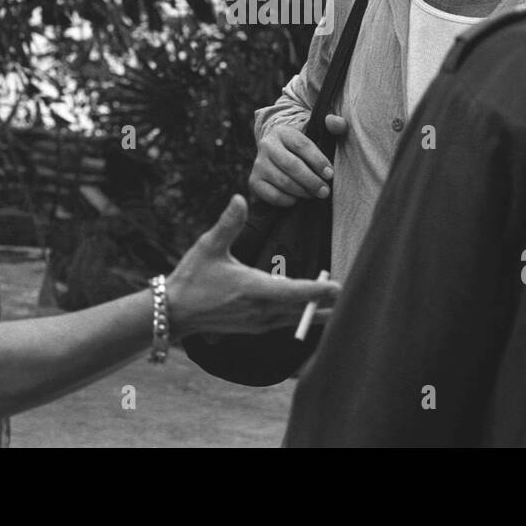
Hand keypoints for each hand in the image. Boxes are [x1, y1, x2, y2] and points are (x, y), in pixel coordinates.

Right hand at [166, 195, 340, 336]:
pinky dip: (301, 316)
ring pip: (295, 319)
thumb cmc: (192, 277)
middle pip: (301, 309)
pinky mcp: (254, 328)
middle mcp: (259, 310)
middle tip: (350, 293)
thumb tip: (240, 197)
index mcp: (252, 289)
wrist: (174, 311)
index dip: (317, 290)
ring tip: (337, 303)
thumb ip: (228, 223)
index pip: (292, 292)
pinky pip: (285, 323)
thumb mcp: (208, 246)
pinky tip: (312, 310)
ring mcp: (257, 323)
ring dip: (316, 312)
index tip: (338, 287)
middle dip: (325, 302)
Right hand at [248, 114, 347, 205]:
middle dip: (312, 181)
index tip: (330, 174)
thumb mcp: (318, 133)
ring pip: (283, 181)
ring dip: (302, 191)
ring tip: (314, 194)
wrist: (278, 153)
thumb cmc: (304, 147)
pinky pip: (273, 195)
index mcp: (283, 132)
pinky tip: (298, 198)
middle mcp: (267, 145)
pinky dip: (288, 200)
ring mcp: (258, 164)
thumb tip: (337, 122)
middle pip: (292, 165)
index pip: (302, 146)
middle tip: (325, 191)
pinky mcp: (254, 181)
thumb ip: (335, 126)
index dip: (318, 161)